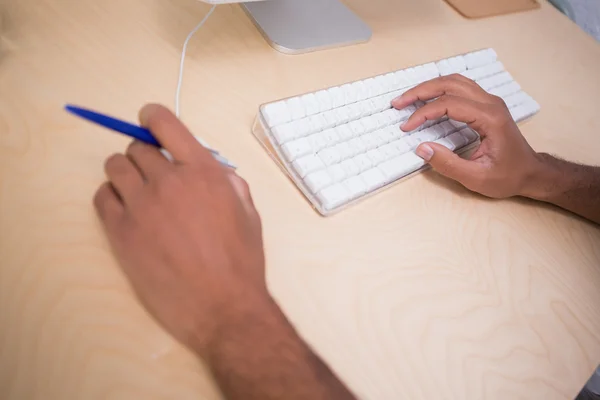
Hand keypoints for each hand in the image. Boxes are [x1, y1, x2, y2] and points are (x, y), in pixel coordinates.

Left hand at [94, 104, 266, 352]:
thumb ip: (229, 182)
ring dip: (125, 172)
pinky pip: (101, 197)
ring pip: (114, 166)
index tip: (147, 120)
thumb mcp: (249, 213)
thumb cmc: (241, 262)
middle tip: (154, 174)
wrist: (223, 306)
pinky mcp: (121, 232)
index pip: (165, 123)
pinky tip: (126, 210)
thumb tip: (211, 170)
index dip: (152, 116)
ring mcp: (141, 206)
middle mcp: (169, 181)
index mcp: (203, 171)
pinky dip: (111, 197)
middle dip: (145, 155)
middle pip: (137, 147)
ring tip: (138, 192)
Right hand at [392, 74, 540, 198]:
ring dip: (429, 87)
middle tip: (398, 103)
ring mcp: (490, 101)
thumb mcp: (477, 178)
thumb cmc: (508, 176)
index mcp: (490, 118)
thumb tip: (422, 148)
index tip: (406, 127)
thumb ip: (448, 164)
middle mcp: (491, 103)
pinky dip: (440, 90)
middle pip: (450, 84)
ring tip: (408, 99)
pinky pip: (460, 87)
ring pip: (455, 81)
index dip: (423, 113)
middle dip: (421, 91)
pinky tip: (427, 99)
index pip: (449, 104)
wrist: (531, 173)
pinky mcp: (487, 105)